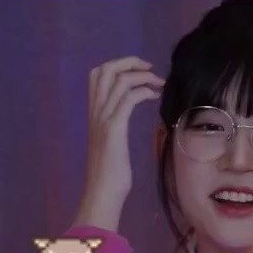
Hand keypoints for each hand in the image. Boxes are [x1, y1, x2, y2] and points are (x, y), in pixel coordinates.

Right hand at [79, 57, 161, 230]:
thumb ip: (115, 121)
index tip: (140, 72)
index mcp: (93, 112)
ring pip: (119, 80)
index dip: (119, 65)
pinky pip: (129, 98)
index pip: (97, 74)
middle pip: (105, 70)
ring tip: (159, 84)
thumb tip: (130, 108)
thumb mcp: (111, 139)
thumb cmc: (110, 171)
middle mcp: (95, 111)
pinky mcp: (114, 128)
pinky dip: (144, 91)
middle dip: (130, 62)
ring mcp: (103, 119)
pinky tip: (155, 97)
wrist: (103, 190)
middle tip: (150, 70)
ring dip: (143, 76)